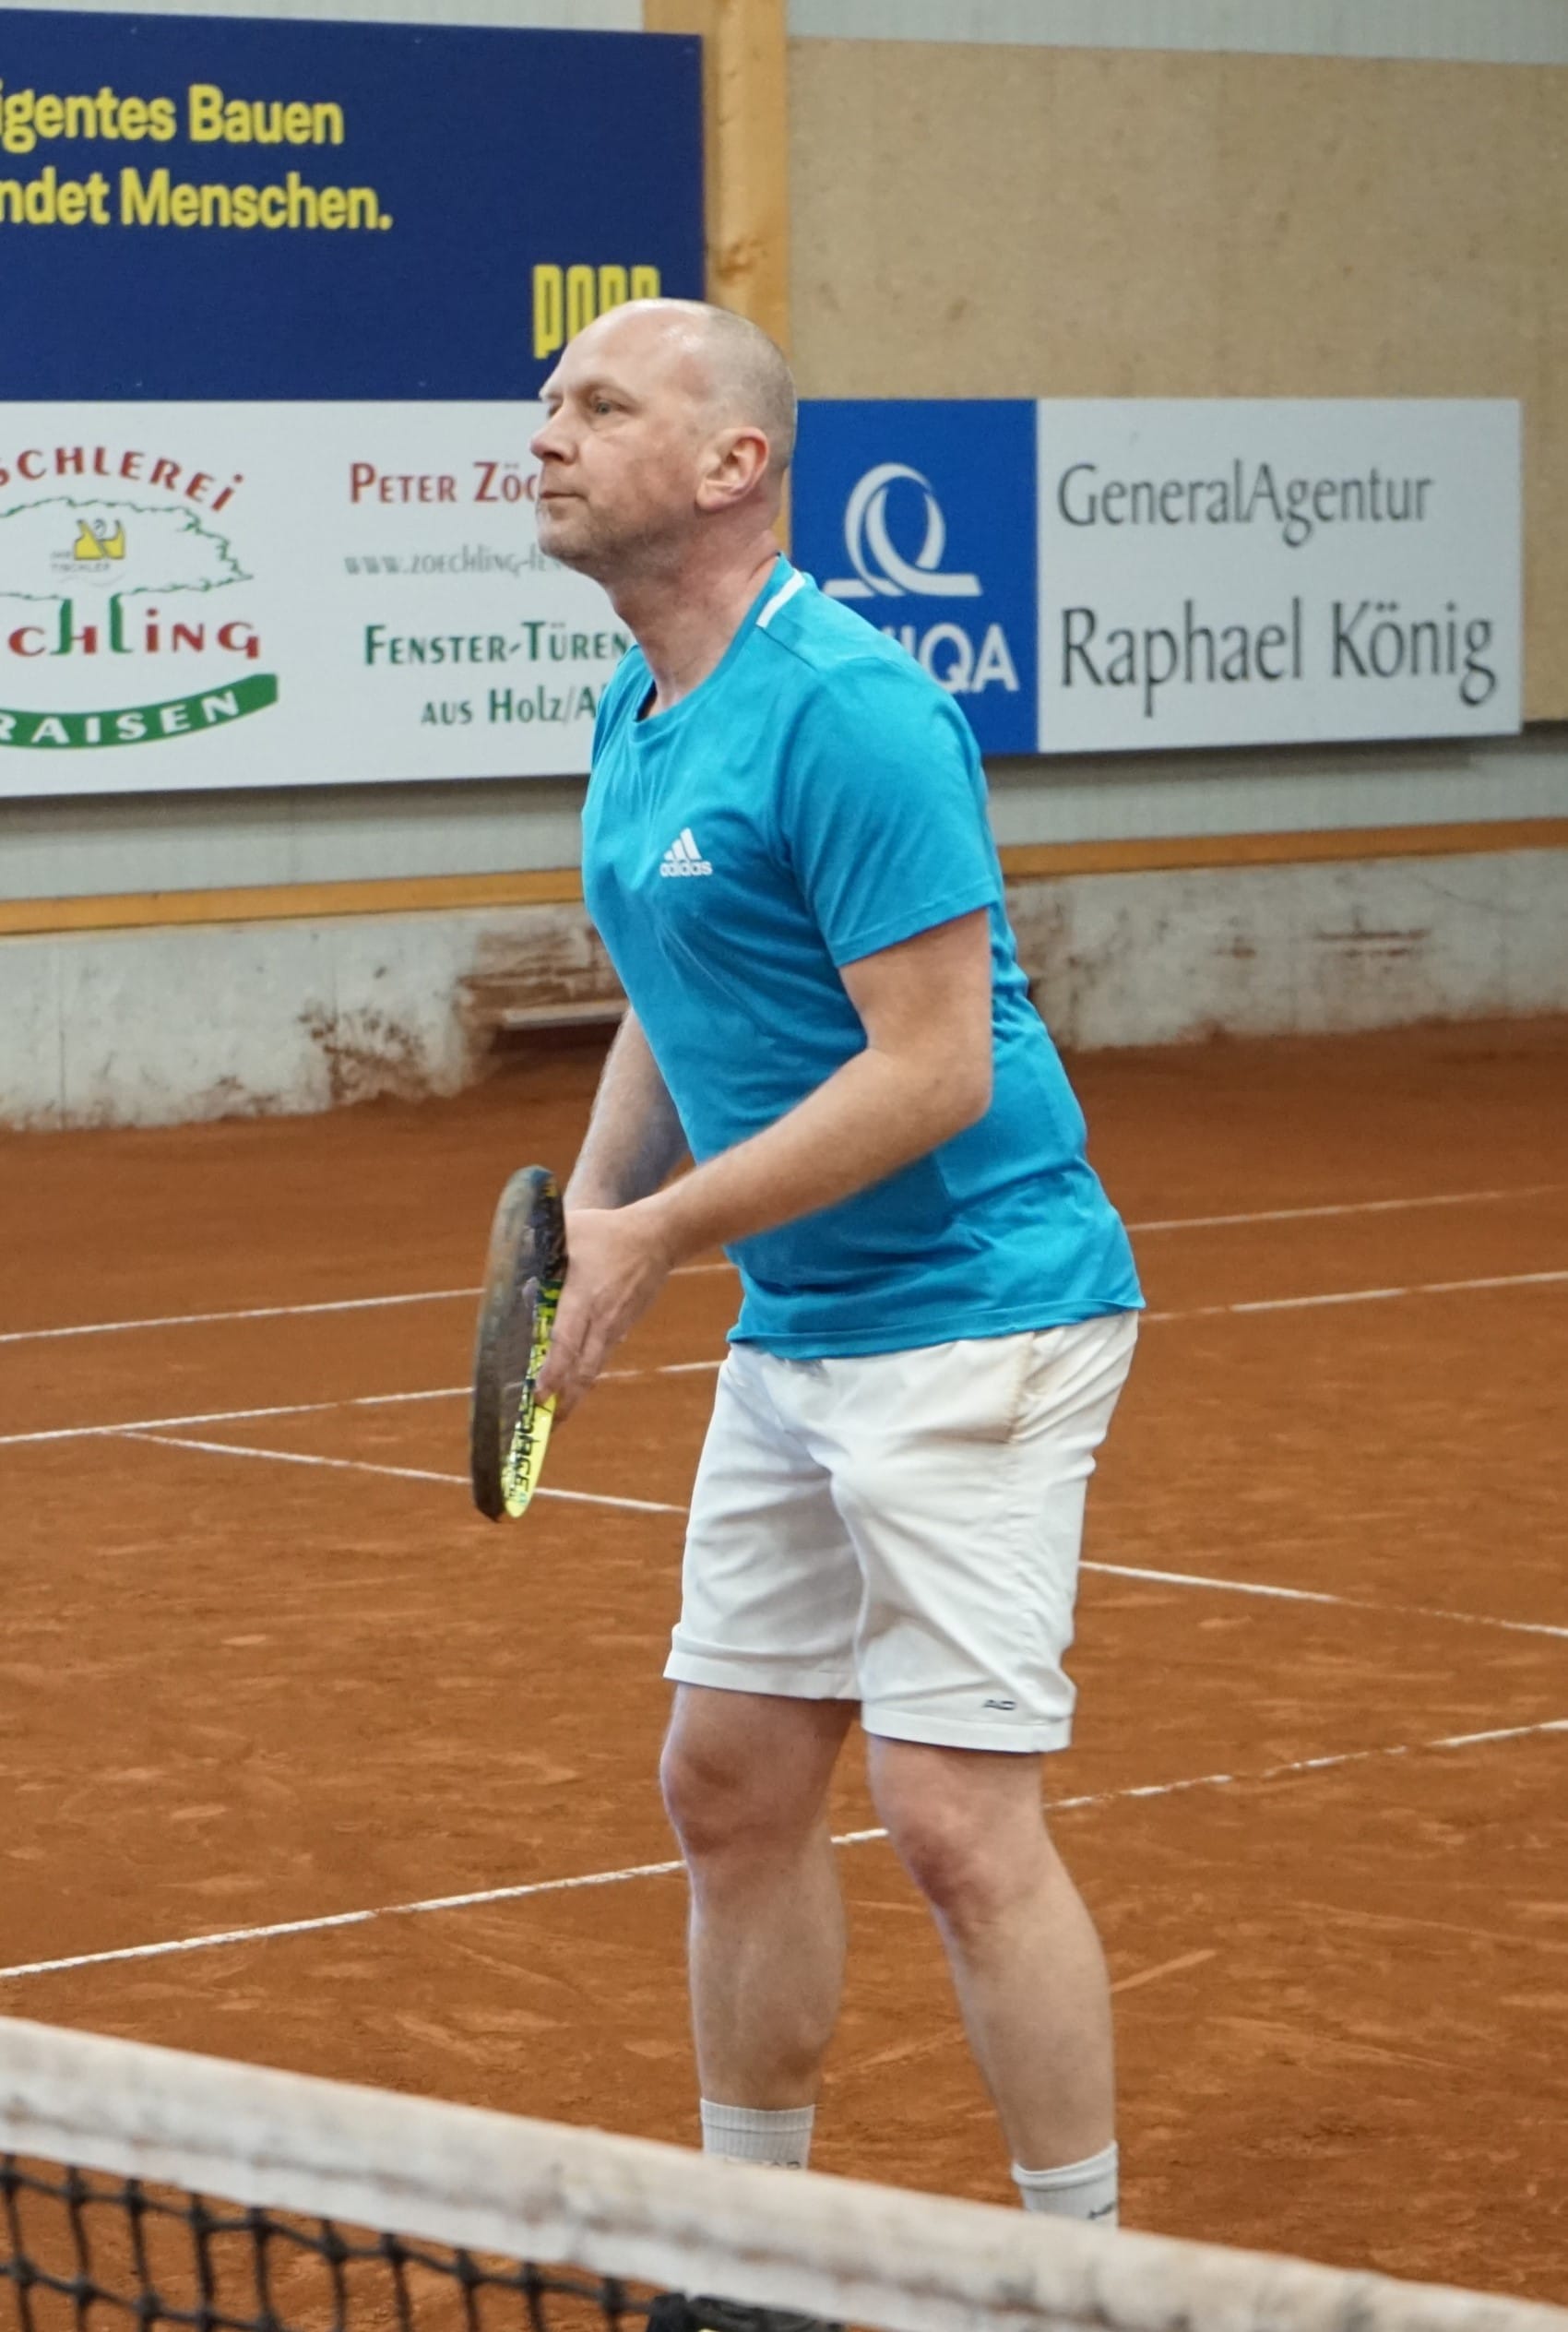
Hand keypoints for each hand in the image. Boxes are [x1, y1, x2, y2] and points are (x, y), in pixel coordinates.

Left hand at [534, 1202, 675, 1421]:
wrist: (658, 1238)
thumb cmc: (609, 1232)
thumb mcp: (570, 1230)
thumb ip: (540, 1245)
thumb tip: (510, 1255)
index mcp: (584, 1297)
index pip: (566, 1341)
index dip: (553, 1371)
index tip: (540, 1394)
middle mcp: (601, 1319)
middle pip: (583, 1370)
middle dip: (564, 1400)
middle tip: (544, 1424)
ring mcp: (614, 1327)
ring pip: (594, 1370)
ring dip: (575, 1395)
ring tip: (556, 1417)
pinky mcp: (622, 1328)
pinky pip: (601, 1358)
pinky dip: (585, 1377)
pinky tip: (572, 1390)